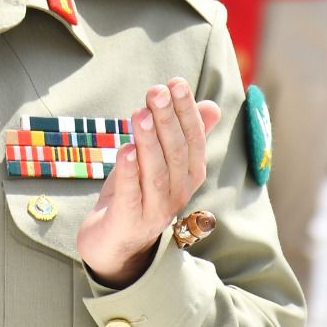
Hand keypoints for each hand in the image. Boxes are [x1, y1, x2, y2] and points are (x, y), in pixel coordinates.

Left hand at [76, 78, 223, 288]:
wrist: (113, 243)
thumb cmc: (139, 193)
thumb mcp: (162, 161)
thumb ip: (186, 134)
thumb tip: (213, 105)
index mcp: (189, 175)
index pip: (192, 139)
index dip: (186, 111)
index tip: (176, 82)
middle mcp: (178, 192)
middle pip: (175, 153)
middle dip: (167, 119)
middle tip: (156, 91)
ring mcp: (155, 210)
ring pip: (156, 173)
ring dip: (149, 142)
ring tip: (139, 113)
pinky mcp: (129, 221)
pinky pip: (131, 195)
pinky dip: (129, 172)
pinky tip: (125, 150)